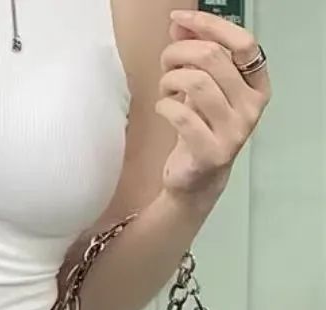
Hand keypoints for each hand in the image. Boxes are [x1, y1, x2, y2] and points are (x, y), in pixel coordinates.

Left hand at [158, 10, 270, 201]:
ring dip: (171, 79)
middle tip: (166, 62)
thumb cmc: (200, 127)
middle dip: (179, 52)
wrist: (196, 180)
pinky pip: (182, 115)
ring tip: (165, 88)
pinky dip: (165, 105)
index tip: (180, 19)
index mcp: (256, 85)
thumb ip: (195, 53)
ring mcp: (235, 131)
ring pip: (197, 83)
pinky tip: (163, 108)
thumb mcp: (201, 87)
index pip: (243, 43)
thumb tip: (180, 22)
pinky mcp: (211, 152)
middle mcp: (251, 107)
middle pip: (213, 58)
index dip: (211, 25)